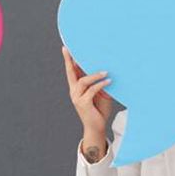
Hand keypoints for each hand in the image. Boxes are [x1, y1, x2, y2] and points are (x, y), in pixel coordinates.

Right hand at [63, 46, 116, 160]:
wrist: (96, 127)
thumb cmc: (99, 110)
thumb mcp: (101, 94)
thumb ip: (100, 84)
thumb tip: (107, 71)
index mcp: (76, 88)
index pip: (71, 71)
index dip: (69, 60)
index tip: (66, 48)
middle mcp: (74, 91)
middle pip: (71, 72)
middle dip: (70, 60)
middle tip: (69, 49)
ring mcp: (77, 97)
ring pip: (83, 81)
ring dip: (94, 75)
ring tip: (106, 72)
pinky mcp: (83, 104)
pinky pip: (91, 91)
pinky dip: (100, 85)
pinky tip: (108, 81)